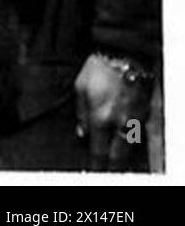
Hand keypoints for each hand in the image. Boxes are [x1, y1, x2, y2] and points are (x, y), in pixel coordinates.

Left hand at [75, 53, 153, 170]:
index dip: (96, 163)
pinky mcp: (145, 115)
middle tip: (105, 171)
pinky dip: (130, 143)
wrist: (126, 54)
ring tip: (114, 162)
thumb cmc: (100, 68)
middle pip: (118, 156)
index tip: (93, 170)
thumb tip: (82, 132)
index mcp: (100, 118)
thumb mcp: (80, 87)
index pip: (99, 151)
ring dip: (122, 157)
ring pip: (130, 149)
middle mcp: (119, 123)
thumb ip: (81, 113)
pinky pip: (137, 136)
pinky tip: (124, 145)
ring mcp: (135, 120)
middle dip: (112, 166)